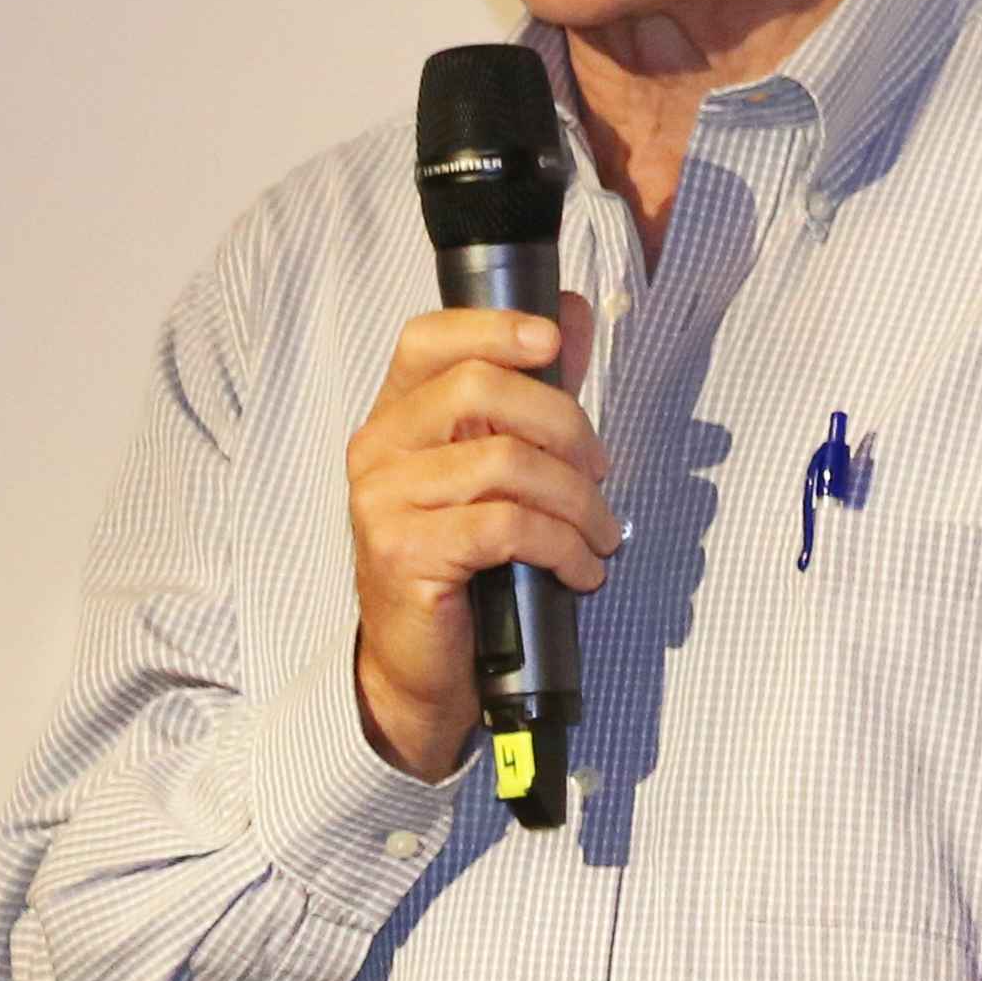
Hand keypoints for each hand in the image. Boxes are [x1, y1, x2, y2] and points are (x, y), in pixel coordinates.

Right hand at [346, 296, 615, 777]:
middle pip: (479, 390)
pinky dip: (562, 546)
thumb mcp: (495, 472)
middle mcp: (378, 450)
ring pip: (505, 462)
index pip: (426, 340)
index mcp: (395, 418)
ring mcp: (384, 502)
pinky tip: (581, 569)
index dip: (493, 326)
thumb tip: (569, 313)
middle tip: (602, 471)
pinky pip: (506, 526)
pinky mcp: (405, 553)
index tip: (553, 341)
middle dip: (565, 424)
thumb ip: (529, 394)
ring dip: (577, 500)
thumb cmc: (462, 564)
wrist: (419, 666)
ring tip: (602, 534)